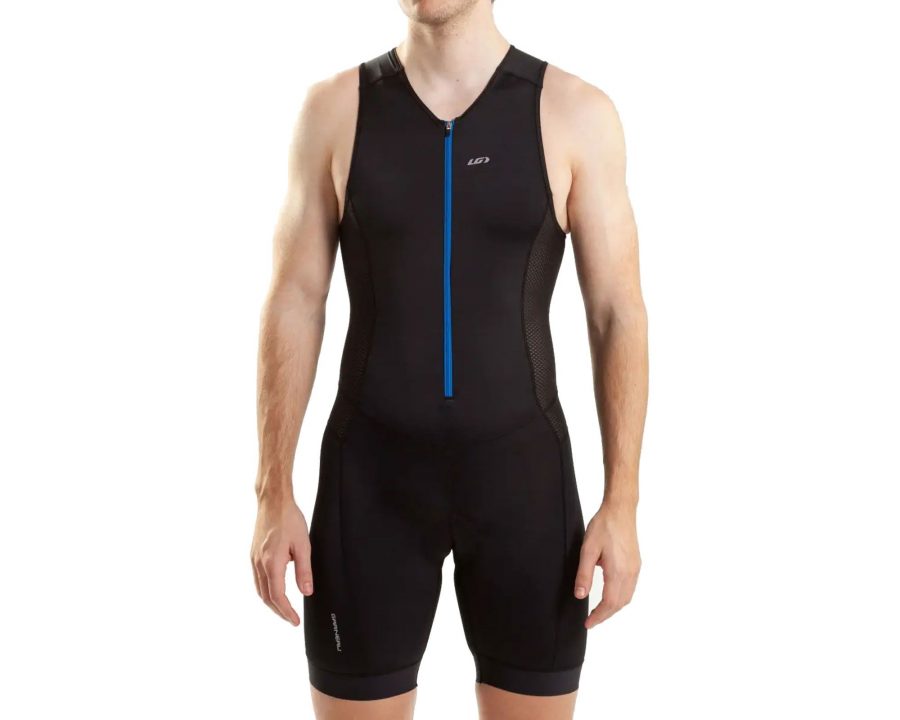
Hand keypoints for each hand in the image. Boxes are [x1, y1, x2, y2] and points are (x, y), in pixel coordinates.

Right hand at [250, 499, 312, 625]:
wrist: (273, 501)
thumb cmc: (289, 519)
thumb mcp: (303, 545)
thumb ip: (304, 571)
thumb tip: (306, 592)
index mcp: (272, 563)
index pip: (277, 596)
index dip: (286, 611)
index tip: (294, 621)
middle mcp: (259, 563)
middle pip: (266, 597)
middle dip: (278, 611)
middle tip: (291, 618)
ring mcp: (254, 559)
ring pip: (259, 589)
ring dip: (270, 602)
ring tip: (284, 609)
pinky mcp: (253, 553)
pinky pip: (257, 579)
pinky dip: (265, 590)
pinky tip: (274, 589)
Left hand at [574, 501, 640, 628]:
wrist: (620, 510)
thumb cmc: (604, 526)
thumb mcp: (588, 549)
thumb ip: (584, 574)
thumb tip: (580, 596)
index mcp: (618, 571)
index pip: (609, 603)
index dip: (598, 616)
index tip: (588, 623)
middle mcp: (630, 573)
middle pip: (620, 604)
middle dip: (606, 615)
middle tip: (592, 620)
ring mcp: (635, 568)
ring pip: (627, 597)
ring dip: (614, 607)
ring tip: (600, 611)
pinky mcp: (636, 563)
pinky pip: (630, 587)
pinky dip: (621, 597)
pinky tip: (611, 595)